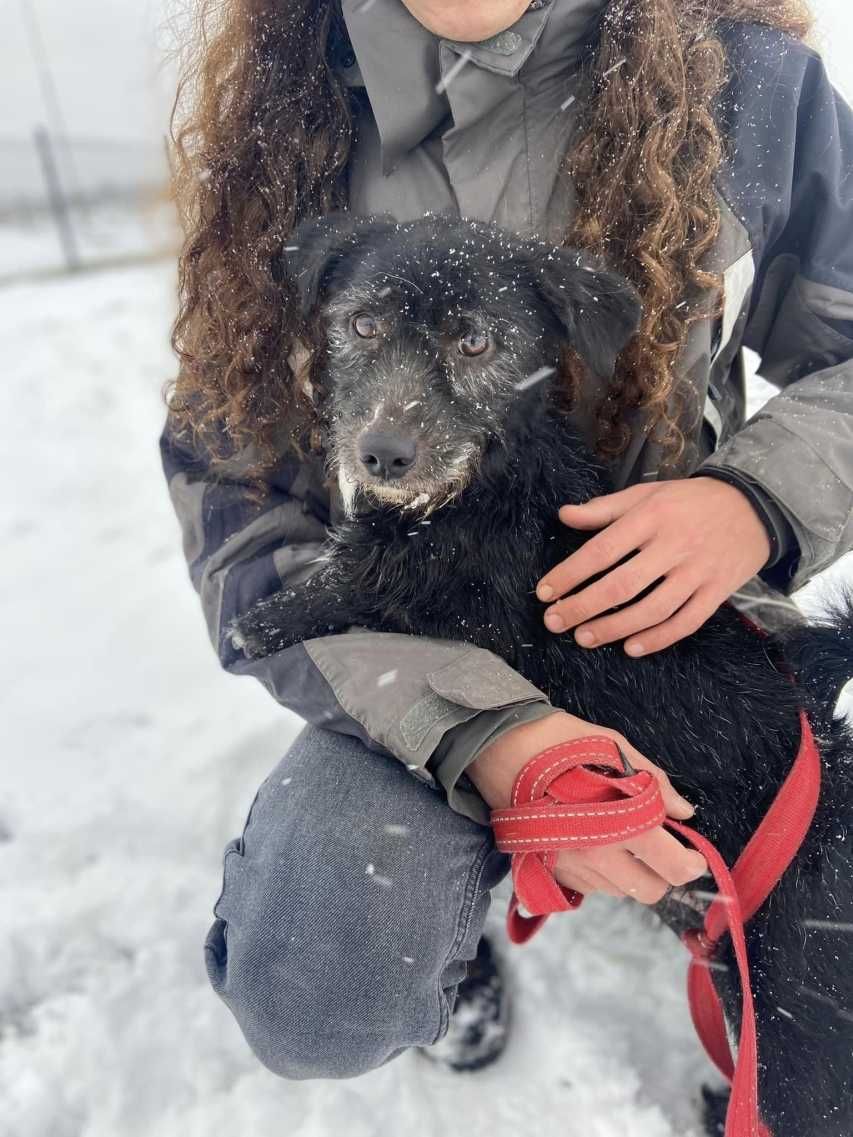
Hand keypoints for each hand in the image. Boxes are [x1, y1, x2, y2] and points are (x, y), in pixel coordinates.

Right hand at [468, 711, 706, 903]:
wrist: (494, 747)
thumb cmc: (555, 741)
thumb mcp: (612, 748)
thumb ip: (654, 782)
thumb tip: (684, 811)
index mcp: (616, 825)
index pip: (672, 867)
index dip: (691, 863)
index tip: (693, 853)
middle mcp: (593, 856)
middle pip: (647, 891)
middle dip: (661, 873)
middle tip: (657, 845)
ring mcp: (567, 867)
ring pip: (616, 890)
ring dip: (627, 871)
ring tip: (617, 835)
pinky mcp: (546, 869)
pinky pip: (586, 886)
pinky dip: (597, 870)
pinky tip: (590, 840)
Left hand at [536, 477, 770, 655]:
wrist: (754, 506)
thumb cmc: (690, 501)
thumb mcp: (647, 494)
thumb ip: (605, 509)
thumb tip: (564, 515)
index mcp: (651, 517)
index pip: (602, 549)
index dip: (570, 573)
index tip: (544, 592)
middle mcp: (674, 545)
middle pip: (622, 584)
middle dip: (583, 606)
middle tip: (555, 622)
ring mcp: (698, 571)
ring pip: (652, 609)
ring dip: (615, 628)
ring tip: (584, 638)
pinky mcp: (717, 592)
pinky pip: (686, 622)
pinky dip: (658, 638)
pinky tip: (631, 648)